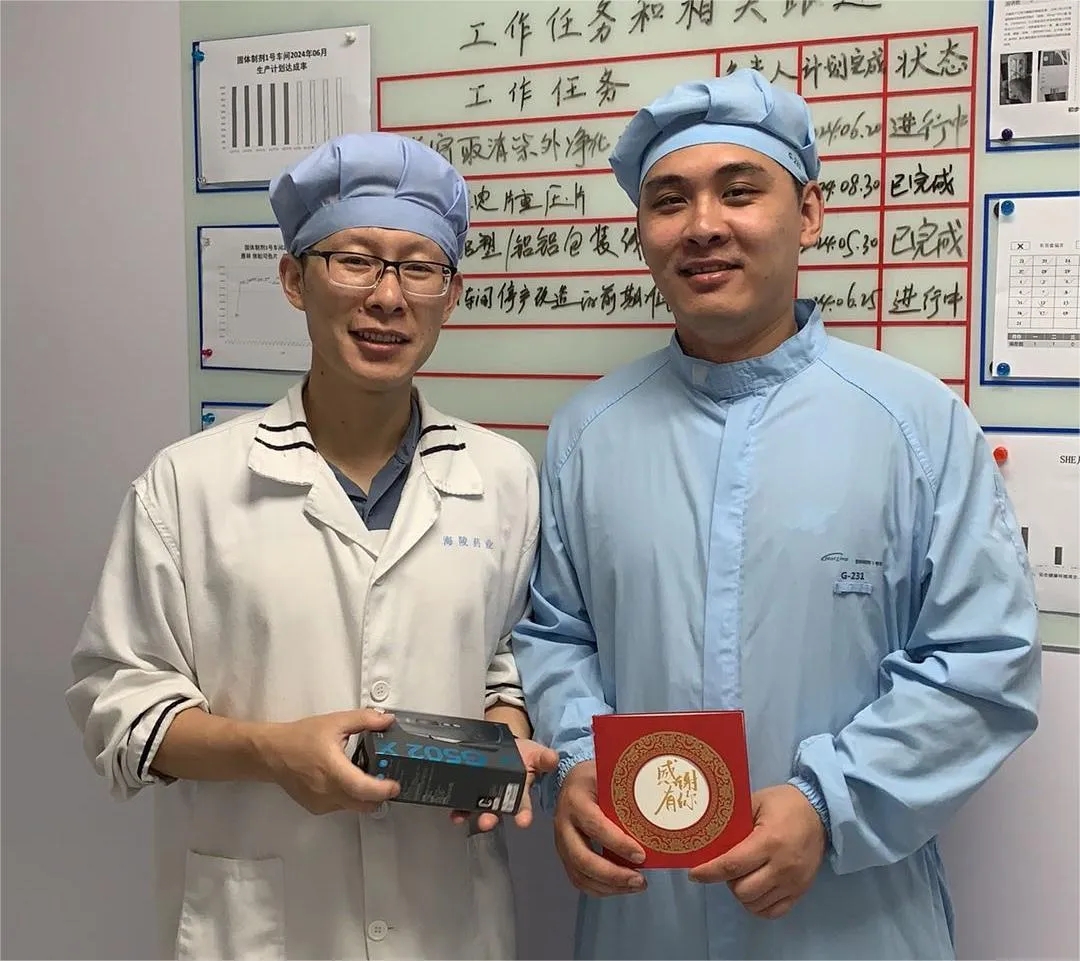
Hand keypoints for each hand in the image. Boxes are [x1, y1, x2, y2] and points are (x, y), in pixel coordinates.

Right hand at [256, 709, 399, 815]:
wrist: (272, 753)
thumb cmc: (300, 738)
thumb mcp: (335, 722)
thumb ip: (364, 720)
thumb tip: (388, 720)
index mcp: (333, 770)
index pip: (363, 789)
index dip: (383, 790)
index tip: (395, 785)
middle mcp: (327, 791)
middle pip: (363, 805)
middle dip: (380, 796)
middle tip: (388, 781)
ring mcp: (321, 803)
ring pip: (353, 808)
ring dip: (364, 797)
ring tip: (367, 777)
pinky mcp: (315, 808)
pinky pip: (341, 807)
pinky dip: (350, 798)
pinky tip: (348, 781)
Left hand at [451, 737, 557, 830]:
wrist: (506, 746)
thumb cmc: (523, 754)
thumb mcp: (536, 753)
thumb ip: (544, 758)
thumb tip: (553, 758)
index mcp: (520, 793)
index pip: (523, 806)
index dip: (523, 814)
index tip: (523, 821)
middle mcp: (502, 800)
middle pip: (496, 813)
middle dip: (491, 818)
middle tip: (488, 821)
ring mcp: (485, 798)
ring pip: (478, 811)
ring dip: (472, 816)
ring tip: (464, 818)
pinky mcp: (470, 793)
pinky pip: (463, 804)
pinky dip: (458, 810)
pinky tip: (454, 814)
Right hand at [552, 760, 646, 896]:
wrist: (570, 782)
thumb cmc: (595, 779)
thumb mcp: (608, 778)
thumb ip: (625, 794)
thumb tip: (658, 813)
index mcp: (575, 801)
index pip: (595, 826)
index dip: (618, 844)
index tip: (641, 855)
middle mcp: (563, 824)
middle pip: (583, 858)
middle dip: (613, 875)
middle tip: (640, 880)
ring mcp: (561, 843)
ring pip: (580, 874)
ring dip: (609, 886)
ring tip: (636, 885)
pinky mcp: (564, 855)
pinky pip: (579, 879)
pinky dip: (601, 889)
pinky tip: (621, 887)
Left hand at [688, 784, 825, 918]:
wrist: (820, 812)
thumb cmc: (783, 804)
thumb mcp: (755, 802)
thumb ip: (733, 821)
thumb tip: (707, 838)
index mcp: (768, 842)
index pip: (732, 866)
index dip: (709, 872)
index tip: (694, 874)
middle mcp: (782, 867)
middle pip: (742, 890)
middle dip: (727, 881)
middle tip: (728, 867)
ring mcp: (793, 883)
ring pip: (755, 904)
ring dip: (742, 893)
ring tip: (743, 875)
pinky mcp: (801, 892)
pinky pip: (773, 912)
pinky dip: (758, 905)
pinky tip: (755, 890)